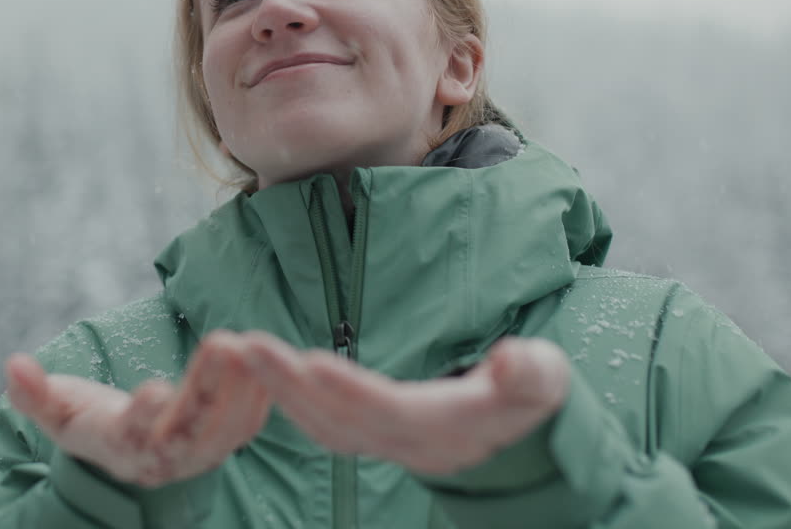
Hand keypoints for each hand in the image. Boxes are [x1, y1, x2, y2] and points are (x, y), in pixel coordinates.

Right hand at [5, 330, 270, 486]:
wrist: (118, 449)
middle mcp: (161, 458)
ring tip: (248, 344)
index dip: (143, 416)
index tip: (153, 388)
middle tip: (223, 344)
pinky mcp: (220, 444)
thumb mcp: (53, 409)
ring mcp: (195, 455)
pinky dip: (258, 397)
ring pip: (226, 430)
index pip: (133, 436)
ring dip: (241, 388)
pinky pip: (246, 427)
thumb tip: (13, 364)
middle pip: (190, 431)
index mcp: (120, 447)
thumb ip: (33, 393)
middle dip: (209, 388)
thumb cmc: (84, 421)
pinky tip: (264, 361)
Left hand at [237, 332, 568, 474]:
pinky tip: (264, 374)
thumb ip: (532, 374)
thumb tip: (514, 361)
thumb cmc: (527, 395)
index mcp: (445, 427)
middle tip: (251, 347)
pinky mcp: (370, 434)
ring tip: (246, 352)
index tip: (310, 362)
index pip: (388, 411)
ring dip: (280, 391)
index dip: (350, 390)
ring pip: (322, 425)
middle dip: (292, 385)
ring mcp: (385, 443)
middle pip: (340, 419)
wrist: (518, 435)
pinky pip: (321, 424)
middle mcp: (407, 442)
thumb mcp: (544, 382)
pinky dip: (289, 401)